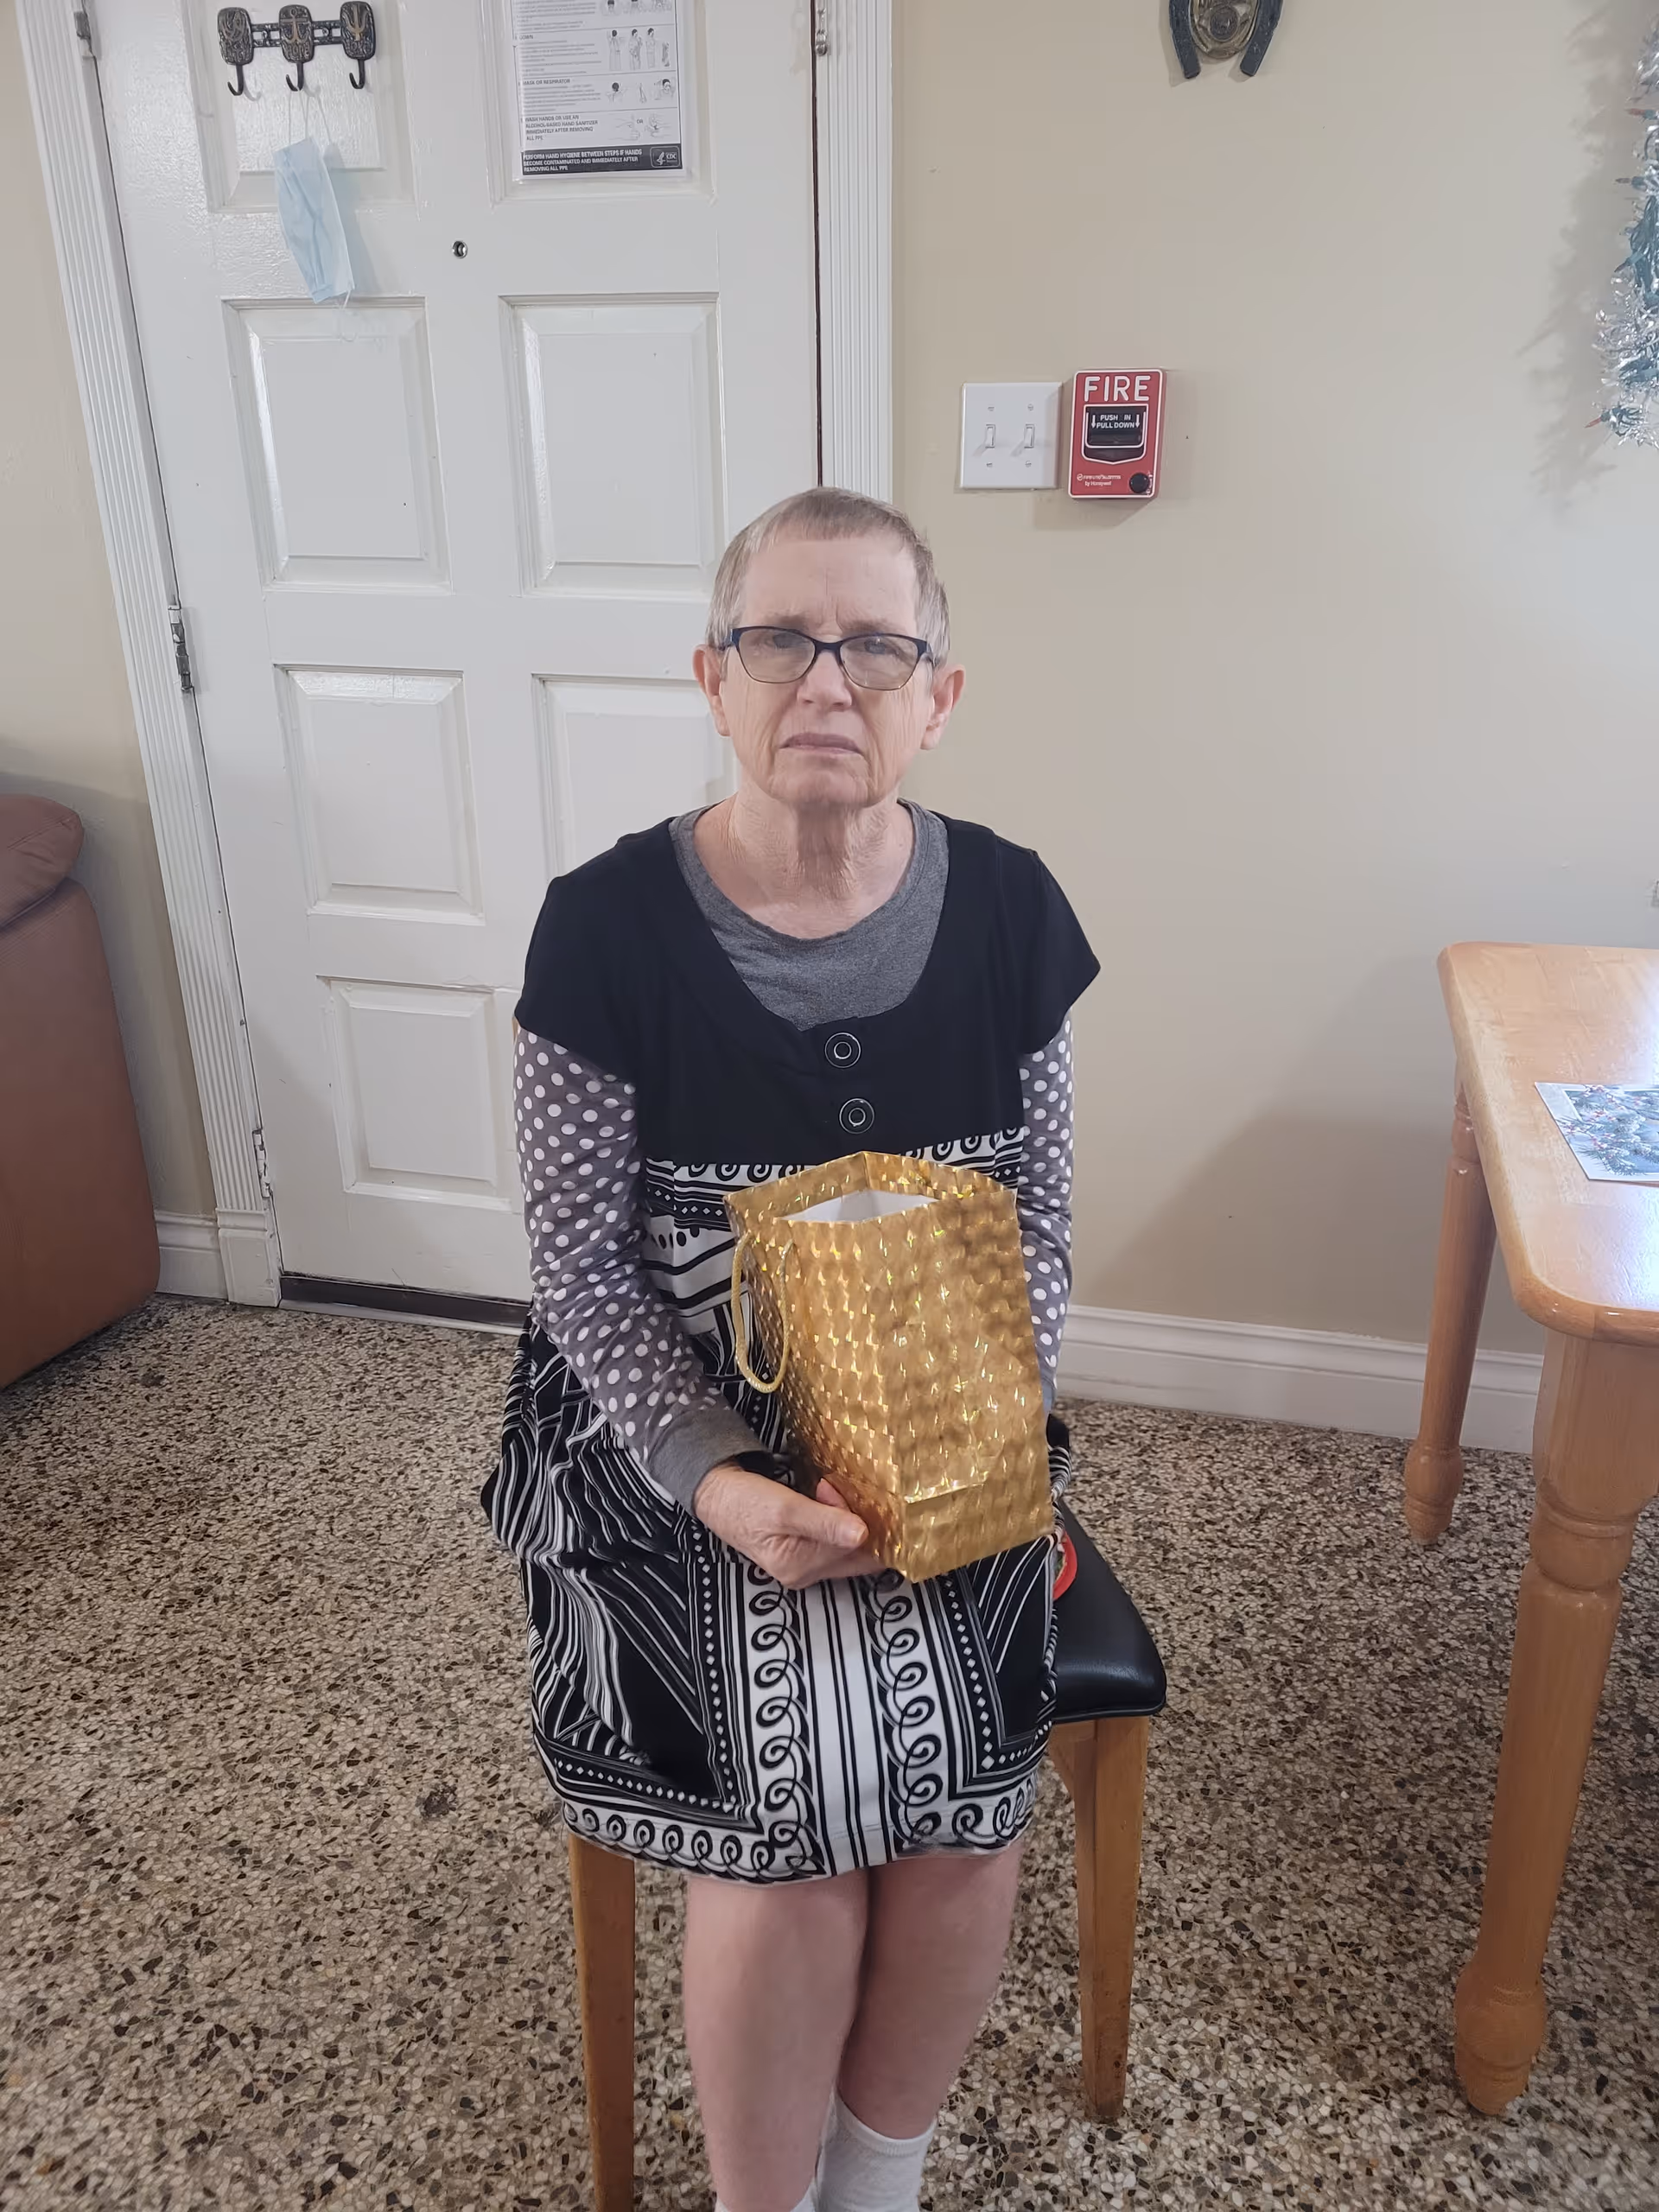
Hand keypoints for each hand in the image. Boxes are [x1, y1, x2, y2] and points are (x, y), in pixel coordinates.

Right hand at [692, 1463, 880, 1589]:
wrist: (716, 1494)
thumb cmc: (745, 1501)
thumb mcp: (785, 1508)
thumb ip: (824, 1522)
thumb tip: (863, 1534)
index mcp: (801, 1567)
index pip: (859, 1554)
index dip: (869, 1527)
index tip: (862, 1498)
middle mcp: (806, 1573)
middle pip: (856, 1553)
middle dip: (858, 1520)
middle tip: (837, 1489)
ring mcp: (803, 1563)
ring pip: (845, 1543)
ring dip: (845, 1514)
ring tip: (826, 1488)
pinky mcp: (800, 1549)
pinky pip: (831, 1538)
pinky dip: (835, 1516)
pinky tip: (824, 1496)